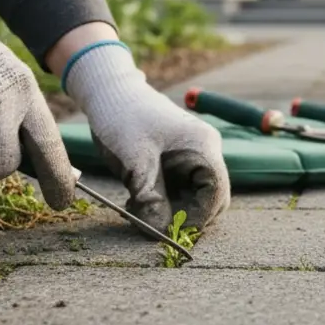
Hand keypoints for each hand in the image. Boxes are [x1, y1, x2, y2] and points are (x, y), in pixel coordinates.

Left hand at [61, 40, 230, 229]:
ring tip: (140, 210)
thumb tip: (159, 231)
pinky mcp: (178, 160)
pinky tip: (139, 200)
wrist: (108, 92)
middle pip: (210, 198)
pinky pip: (180, 189)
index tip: (168, 232)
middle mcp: (204, 150)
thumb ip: (151, 197)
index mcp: (203, 146)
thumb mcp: (135, 161)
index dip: (196, 218)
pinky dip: (164, 200)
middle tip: (152, 225)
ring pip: (194, 196)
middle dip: (185, 216)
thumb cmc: (123, 118)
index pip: (215, 193)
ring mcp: (193, 155)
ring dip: (172, 210)